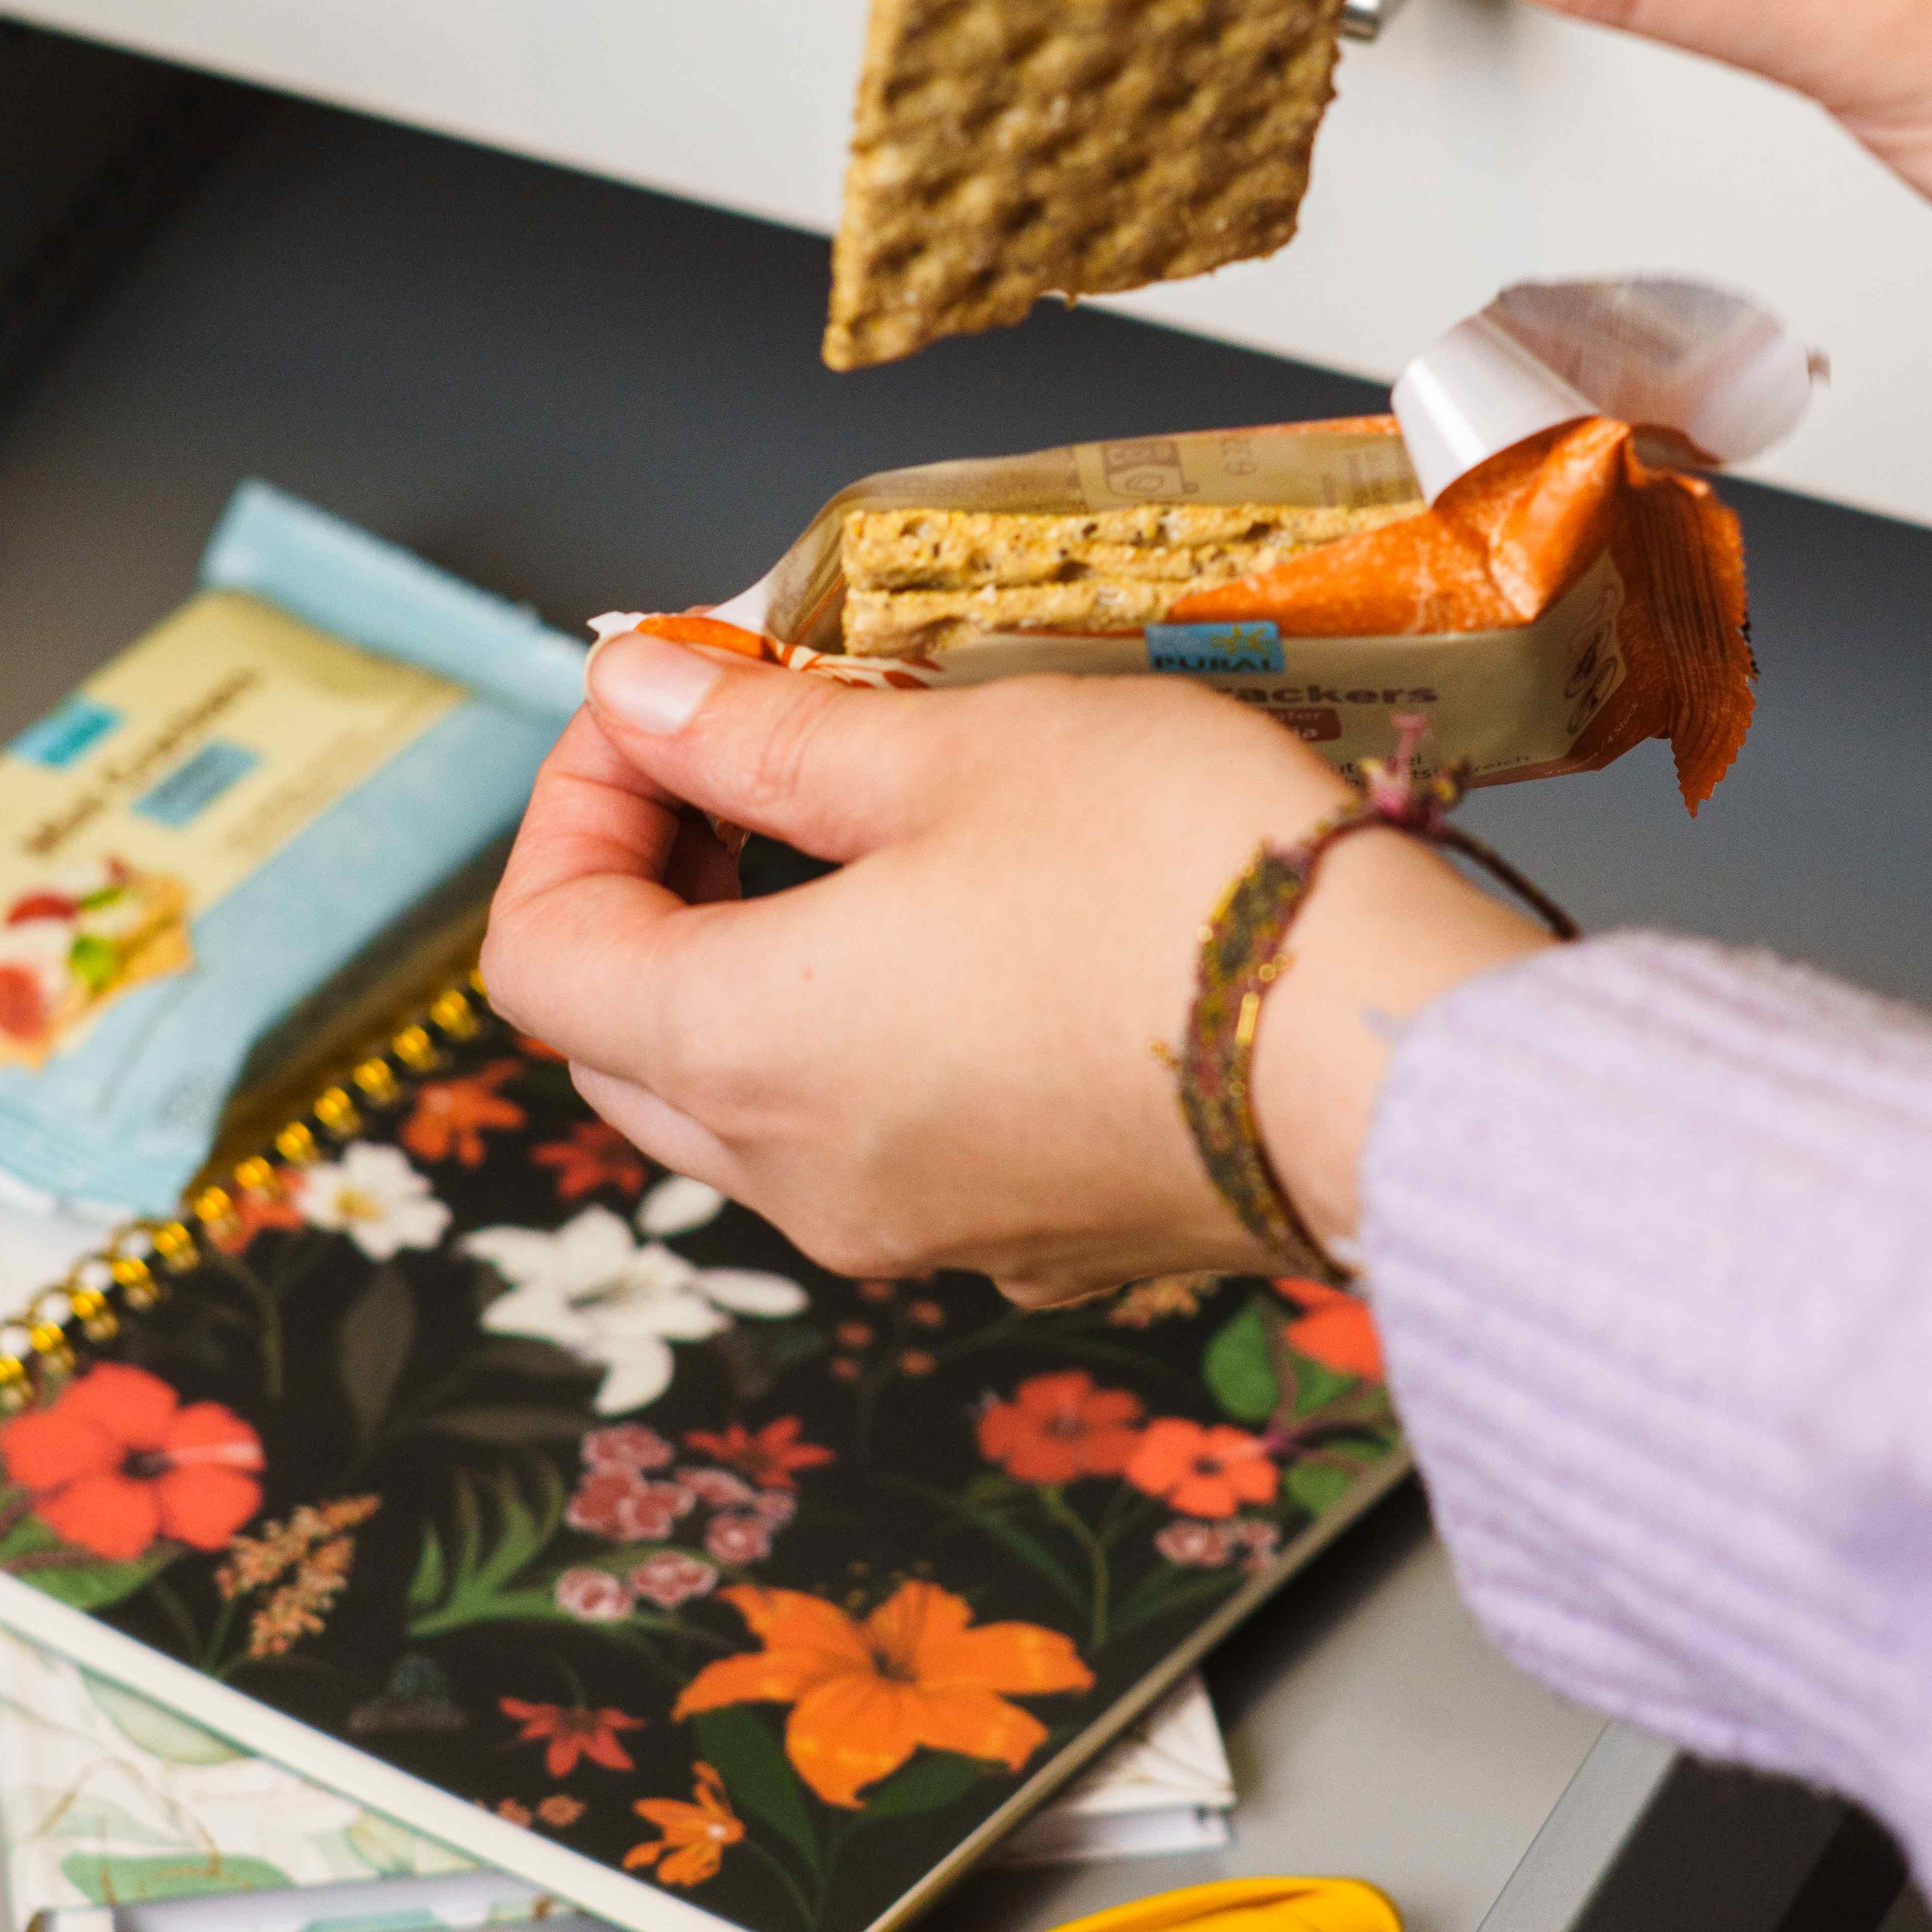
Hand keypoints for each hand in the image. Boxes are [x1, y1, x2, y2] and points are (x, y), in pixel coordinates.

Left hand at [481, 638, 1544, 1302]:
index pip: (539, 951)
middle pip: (625, 1039)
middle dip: (652, 884)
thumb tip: (639, 694)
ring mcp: (921, 1226)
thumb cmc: (1179, 882)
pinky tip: (975, 928)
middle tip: (744, 756)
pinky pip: (883, 1140)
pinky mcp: (1028, 1237)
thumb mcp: (951, 747)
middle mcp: (808, 1177)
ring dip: (763, 961)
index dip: (569, 806)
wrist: (1392, 1051)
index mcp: (749, 1053)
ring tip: (868, 825)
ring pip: (752, 1100)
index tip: (659, 706)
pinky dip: (874, 1034)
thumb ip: (765, 732)